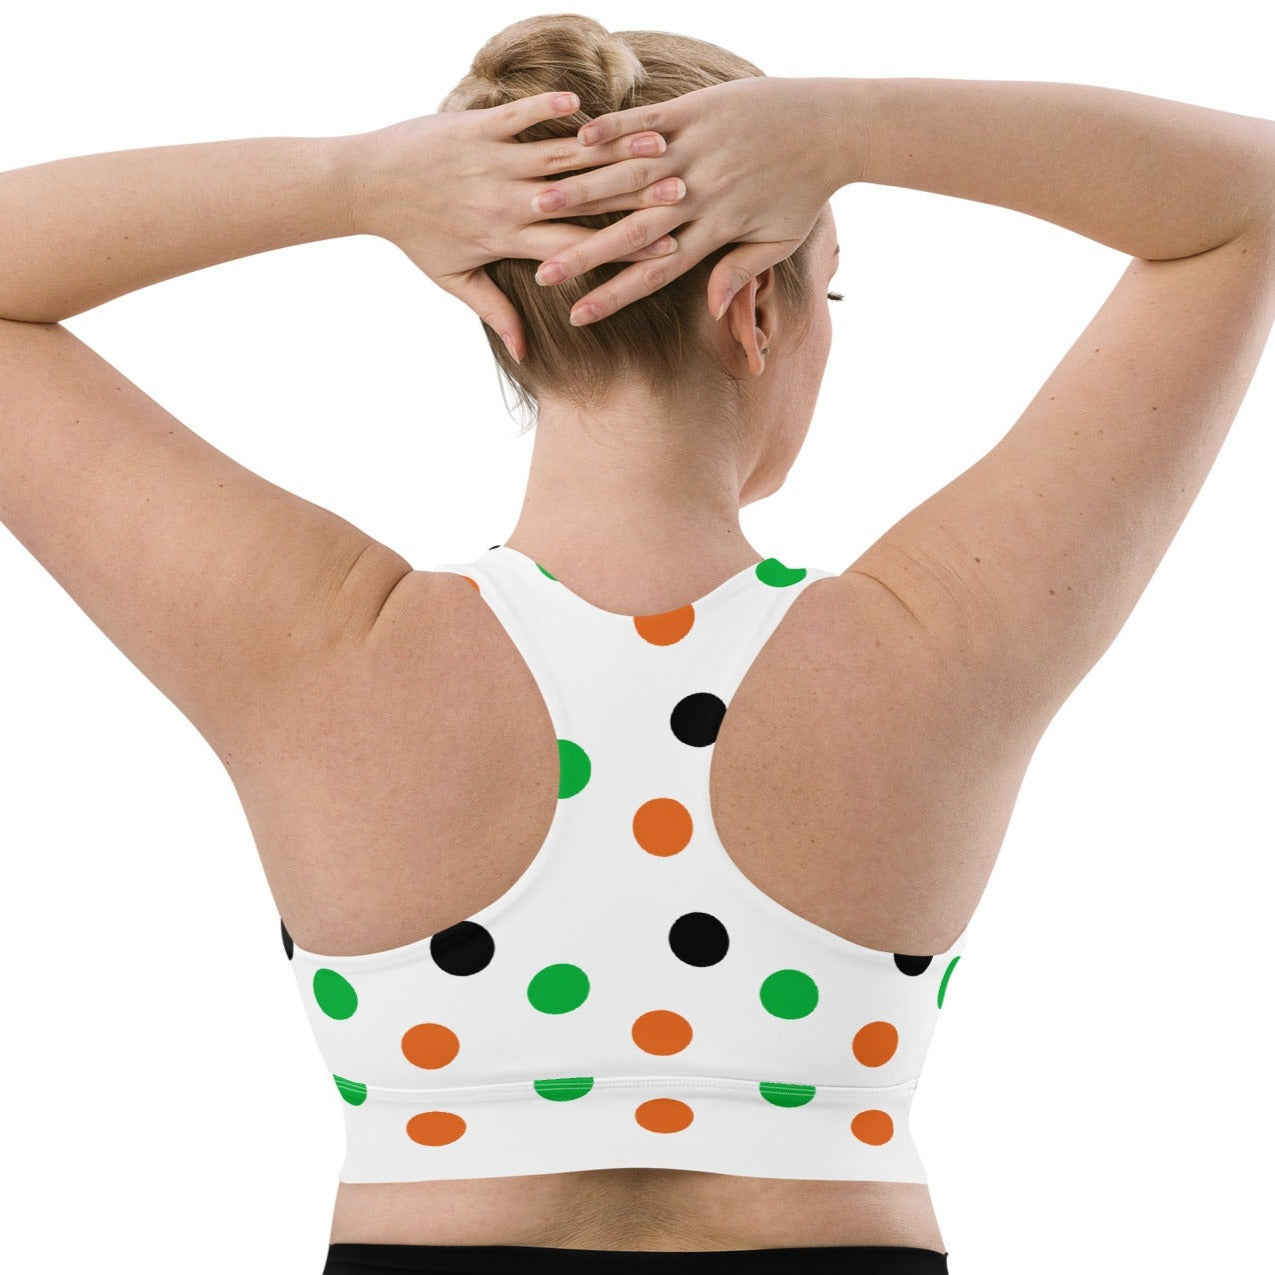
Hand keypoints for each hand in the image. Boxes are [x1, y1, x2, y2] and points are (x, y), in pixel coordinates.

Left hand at [351, 90, 688, 360]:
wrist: (367, 183)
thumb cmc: (414, 236)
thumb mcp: (453, 280)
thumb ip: (495, 310)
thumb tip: (524, 352)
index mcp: (507, 239)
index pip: (576, 247)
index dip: (622, 248)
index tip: (665, 248)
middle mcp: (506, 200)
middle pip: (581, 200)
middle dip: (631, 196)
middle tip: (679, 189)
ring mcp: (492, 160)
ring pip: (560, 156)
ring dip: (608, 150)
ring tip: (652, 144)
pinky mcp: (477, 125)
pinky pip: (522, 115)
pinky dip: (553, 109)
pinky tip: (586, 106)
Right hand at [530, 78, 845, 325]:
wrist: (833, 126)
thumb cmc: (806, 190)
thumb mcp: (779, 241)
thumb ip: (741, 272)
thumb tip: (712, 308)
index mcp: (716, 232)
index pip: (654, 274)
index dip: (613, 297)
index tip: (577, 318)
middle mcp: (701, 195)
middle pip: (631, 232)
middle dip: (584, 254)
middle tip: (541, 273)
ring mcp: (697, 150)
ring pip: (629, 177)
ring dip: (583, 192)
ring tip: (538, 204)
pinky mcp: (698, 110)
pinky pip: (647, 124)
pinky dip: (612, 133)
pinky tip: (577, 142)